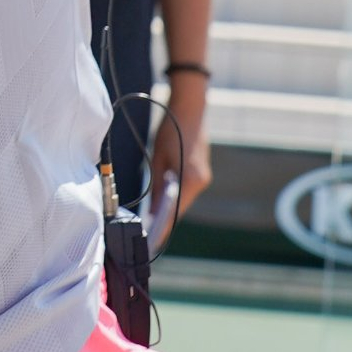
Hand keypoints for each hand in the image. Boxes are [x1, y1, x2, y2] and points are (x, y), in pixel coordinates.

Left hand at [146, 78, 211, 251]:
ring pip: (183, 200)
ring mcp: (203, 178)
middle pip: (180, 208)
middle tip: (148, 235)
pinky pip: (186, 191)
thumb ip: (157, 187)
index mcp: (191, 180)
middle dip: (165, 221)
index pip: (175, 212)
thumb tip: (152, 212)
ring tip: (152, 222)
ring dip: (169, 209)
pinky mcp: (201, 173)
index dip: (163, 228)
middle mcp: (201, 182)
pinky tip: (162, 202)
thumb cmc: (171, 131)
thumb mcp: (159, 160)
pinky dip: (174, 197)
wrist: (190, 109)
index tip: (152, 242)